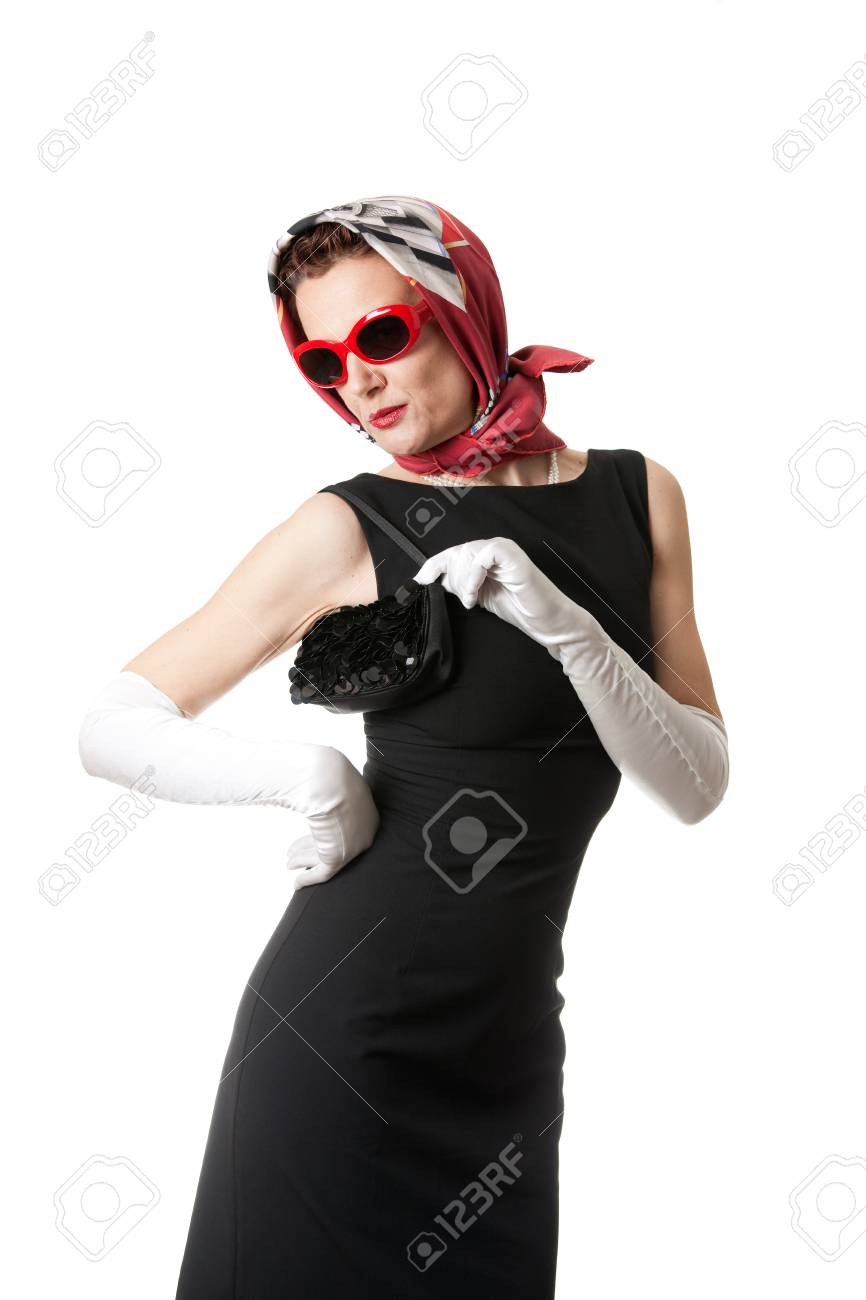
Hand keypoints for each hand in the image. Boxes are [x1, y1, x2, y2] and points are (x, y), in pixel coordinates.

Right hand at [286, 749, 379, 889]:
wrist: (330, 781)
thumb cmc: (329, 773)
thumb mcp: (333, 777)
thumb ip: (328, 785)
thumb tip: (316, 774)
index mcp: (365, 809)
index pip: (342, 827)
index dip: (321, 832)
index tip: (304, 837)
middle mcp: (363, 830)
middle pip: (334, 843)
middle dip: (310, 848)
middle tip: (293, 854)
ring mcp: (353, 845)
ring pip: (324, 858)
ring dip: (304, 861)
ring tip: (289, 862)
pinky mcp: (340, 857)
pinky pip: (322, 873)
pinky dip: (308, 879)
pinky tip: (297, 883)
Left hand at [413, 536, 599, 662]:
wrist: (548, 622)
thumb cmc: (518, 609)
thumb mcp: (480, 596)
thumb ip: (461, 584)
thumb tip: (432, 582)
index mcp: (485, 555)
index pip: (450, 553)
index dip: (431, 567)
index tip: (417, 585)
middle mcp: (493, 548)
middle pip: (455, 552)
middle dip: (452, 579)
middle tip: (465, 599)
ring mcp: (504, 550)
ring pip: (466, 552)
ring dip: (462, 581)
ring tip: (472, 600)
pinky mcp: (513, 557)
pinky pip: (483, 555)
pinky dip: (474, 575)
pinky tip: (476, 594)